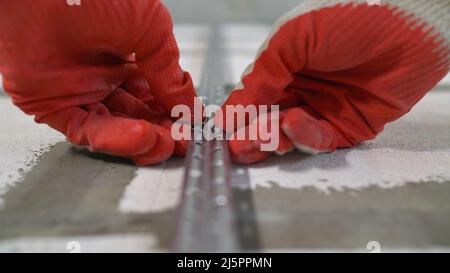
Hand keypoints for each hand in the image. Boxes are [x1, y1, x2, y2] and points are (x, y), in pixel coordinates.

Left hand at [0, 0, 196, 164]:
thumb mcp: (150, 29)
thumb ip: (169, 71)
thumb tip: (189, 104)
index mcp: (127, 56)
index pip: (155, 94)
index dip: (175, 111)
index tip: (192, 125)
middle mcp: (103, 76)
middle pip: (137, 115)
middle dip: (163, 131)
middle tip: (182, 143)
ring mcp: (78, 91)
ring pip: (114, 128)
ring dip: (142, 141)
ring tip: (164, 144)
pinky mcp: (51, 105)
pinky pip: (85, 130)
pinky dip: (113, 140)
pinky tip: (140, 137)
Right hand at [218, 0, 448, 163]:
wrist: (409, 23)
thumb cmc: (349, 18)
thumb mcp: (294, 37)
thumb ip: (264, 73)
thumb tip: (236, 107)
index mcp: (282, 67)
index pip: (251, 96)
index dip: (236, 113)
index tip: (222, 130)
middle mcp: (299, 90)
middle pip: (266, 121)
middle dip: (250, 135)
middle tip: (237, 146)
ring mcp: (322, 110)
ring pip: (288, 135)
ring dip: (272, 138)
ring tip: (261, 138)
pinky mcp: (347, 127)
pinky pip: (319, 139)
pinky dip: (304, 136)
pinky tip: (293, 124)